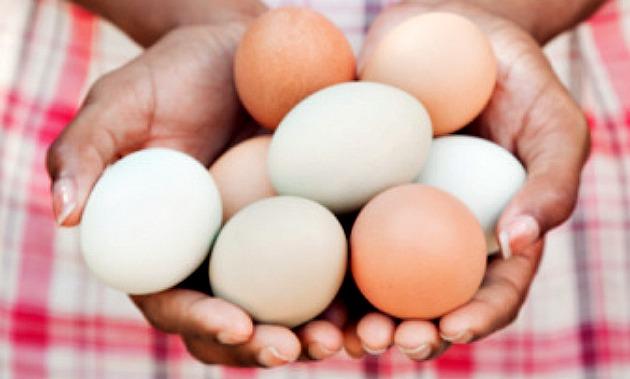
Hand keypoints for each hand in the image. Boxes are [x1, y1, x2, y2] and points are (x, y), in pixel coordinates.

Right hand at [46, 24, 342, 366]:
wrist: (231, 50)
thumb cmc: (168, 76)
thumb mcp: (116, 105)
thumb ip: (84, 156)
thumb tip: (66, 215)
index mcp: (164, 247)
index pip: (174, 301)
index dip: (201, 320)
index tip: (237, 324)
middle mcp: (216, 255)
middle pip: (238, 319)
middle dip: (265, 345)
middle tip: (296, 347)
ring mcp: (266, 242)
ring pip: (289, 304)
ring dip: (315, 331)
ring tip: (347, 338)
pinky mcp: (310, 220)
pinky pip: (332, 261)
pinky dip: (351, 287)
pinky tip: (374, 297)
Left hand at [344, 1, 589, 359]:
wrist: (449, 26)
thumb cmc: (514, 74)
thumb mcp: (553, 122)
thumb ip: (551, 183)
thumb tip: (519, 243)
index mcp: (490, 232)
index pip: (490, 292)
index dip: (474, 319)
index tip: (449, 328)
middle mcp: (436, 232)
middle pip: (423, 300)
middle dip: (405, 331)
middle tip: (384, 340)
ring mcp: (387, 212)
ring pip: (368, 277)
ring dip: (352, 313)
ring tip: (335, 329)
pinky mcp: (346, 186)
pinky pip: (327, 223)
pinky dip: (312, 255)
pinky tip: (294, 270)